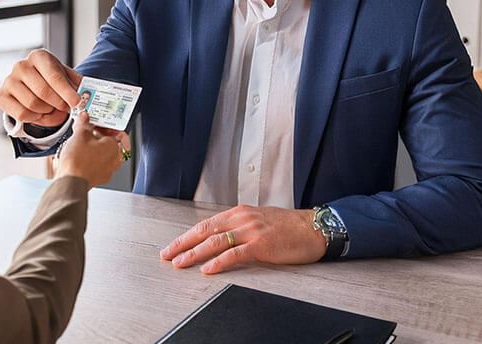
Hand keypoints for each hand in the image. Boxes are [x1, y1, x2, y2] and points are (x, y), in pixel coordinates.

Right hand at [0, 48, 82, 127]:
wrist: (30, 85)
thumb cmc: (51, 80)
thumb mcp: (66, 77)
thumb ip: (77, 85)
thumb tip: (87, 96)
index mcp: (39, 56)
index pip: (54, 75)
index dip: (66, 91)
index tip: (76, 103)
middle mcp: (21, 65)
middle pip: (43, 92)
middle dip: (58, 104)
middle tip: (66, 109)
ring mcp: (9, 80)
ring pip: (33, 104)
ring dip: (47, 112)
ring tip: (53, 110)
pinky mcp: (1, 96)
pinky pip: (21, 114)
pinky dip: (35, 118)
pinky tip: (40, 113)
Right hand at [55, 112, 125, 188]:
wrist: (69, 181)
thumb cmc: (77, 161)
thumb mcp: (79, 134)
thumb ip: (83, 123)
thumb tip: (84, 117)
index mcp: (114, 146)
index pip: (115, 132)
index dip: (104, 126)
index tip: (96, 123)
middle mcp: (114, 160)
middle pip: (109, 144)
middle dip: (98, 137)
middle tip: (87, 132)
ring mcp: (107, 171)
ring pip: (103, 155)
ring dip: (94, 149)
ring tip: (81, 144)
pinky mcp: (99, 179)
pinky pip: (97, 165)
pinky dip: (90, 160)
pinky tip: (80, 157)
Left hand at [159, 205, 326, 273]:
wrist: (315, 227)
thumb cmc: (289, 226)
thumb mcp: (258, 220)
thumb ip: (239, 227)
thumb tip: (221, 237)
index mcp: (239, 213)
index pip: (206, 225)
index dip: (187, 236)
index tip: (173, 246)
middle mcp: (241, 219)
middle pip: (204, 231)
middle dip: (183, 244)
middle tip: (166, 254)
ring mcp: (251, 231)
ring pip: (215, 242)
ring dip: (194, 253)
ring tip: (179, 263)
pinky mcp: (261, 245)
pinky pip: (235, 254)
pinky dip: (218, 261)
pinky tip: (207, 268)